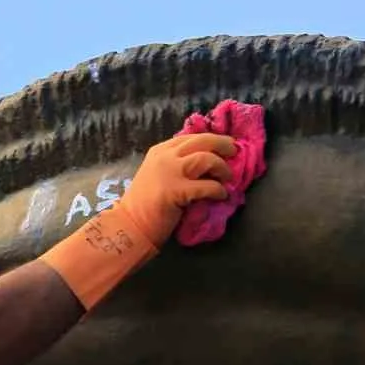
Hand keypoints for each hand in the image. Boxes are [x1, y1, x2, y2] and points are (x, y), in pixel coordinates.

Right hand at [115, 132, 236, 244]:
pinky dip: (219, 190)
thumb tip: (204, 164)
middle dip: (222, 144)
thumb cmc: (143, 205)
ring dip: (222, 167)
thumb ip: (175, 165)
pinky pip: (207, 186)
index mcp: (159, 151)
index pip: (190, 138)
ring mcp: (170, 172)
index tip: (222, 146)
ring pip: (206, 158)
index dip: (211, 139)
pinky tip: (221, 195)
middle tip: (234, 151)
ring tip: (227, 178)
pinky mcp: (177, 191)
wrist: (130, 226)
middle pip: (202, 141)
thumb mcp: (157, 175)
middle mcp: (165, 157)